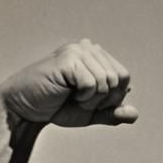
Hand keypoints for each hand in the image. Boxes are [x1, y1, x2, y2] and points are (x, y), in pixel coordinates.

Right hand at [0, 39, 137, 127]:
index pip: (124, 77)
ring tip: (72, 96)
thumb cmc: (57, 107)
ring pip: (107, 82)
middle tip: (79, 100)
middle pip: (119, 79)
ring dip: (92, 100)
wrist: (27, 109)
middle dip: (103, 99)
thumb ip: (113, 113)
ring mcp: (78, 50)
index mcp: (96, 55)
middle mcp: (88, 47)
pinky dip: (83, 97)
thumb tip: (135, 114)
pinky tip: (65, 92)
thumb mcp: (92, 113)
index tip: (89, 100)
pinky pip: (93, 85)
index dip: (113, 97)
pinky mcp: (69, 59)